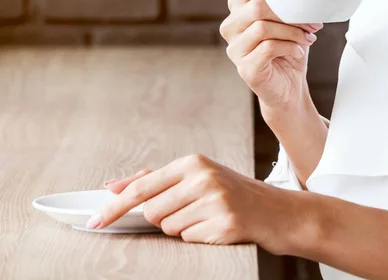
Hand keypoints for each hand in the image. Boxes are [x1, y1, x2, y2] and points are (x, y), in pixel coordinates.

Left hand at [91, 155, 302, 254]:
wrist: (277, 211)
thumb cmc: (233, 194)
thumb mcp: (197, 177)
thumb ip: (154, 180)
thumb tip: (113, 185)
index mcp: (193, 163)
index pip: (141, 188)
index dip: (113, 207)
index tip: (94, 221)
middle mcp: (203, 178)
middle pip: (151, 212)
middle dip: (164, 217)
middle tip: (191, 210)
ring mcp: (215, 201)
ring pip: (168, 228)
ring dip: (183, 228)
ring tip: (207, 217)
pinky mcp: (225, 225)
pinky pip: (189, 240)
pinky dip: (199, 238)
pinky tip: (217, 227)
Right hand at [220, 0, 323, 111]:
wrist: (288, 89)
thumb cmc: (287, 50)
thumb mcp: (286, 16)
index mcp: (238, 8)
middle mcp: (231, 27)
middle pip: (257, 5)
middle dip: (290, 12)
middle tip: (312, 22)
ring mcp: (235, 49)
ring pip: (263, 27)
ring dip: (293, 31)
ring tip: (308, 37)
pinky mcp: (245, 69)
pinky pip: (268, 48)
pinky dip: (290, 47)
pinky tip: (299, 50)